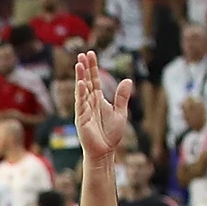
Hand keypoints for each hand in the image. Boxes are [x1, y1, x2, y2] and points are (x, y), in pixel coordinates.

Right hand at [73, 52, 132, 166]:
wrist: (105, 151)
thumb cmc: (111, 134)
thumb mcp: (120, 112)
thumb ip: (122, 97)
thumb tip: (128, 80)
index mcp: (98, 100)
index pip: (94, 79)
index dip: (92, 67)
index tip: (90, 54)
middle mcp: (89, 102)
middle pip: (86, 81)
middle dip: (84, 68)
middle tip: (82, 54)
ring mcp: (84, 110)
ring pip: (81, 90)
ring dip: (80, 77)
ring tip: (78, 64)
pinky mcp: (81, 119)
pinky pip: (81, 104)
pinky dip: (81, 93)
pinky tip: (81, 83)